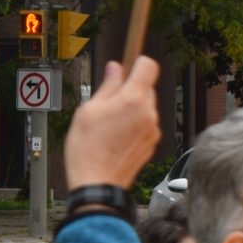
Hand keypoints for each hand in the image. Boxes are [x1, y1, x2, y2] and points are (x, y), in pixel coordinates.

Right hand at [61, 57, 162, 187]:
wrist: (98, 181)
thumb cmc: (88, 148)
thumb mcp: (89, 109)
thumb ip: (107, 86)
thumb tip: (115, 68)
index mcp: (133, 100)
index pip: (149, 67)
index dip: (138, 62)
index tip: (129, 64)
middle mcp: (149, 113)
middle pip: (147, 87)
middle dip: (130, 89)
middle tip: (108, 101)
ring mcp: (153, 128)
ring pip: (146, 106)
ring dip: (132, 108)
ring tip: (110, 122)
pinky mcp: (153, 142)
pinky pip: (146, 123)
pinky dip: (135, 123)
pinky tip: (117, 134)